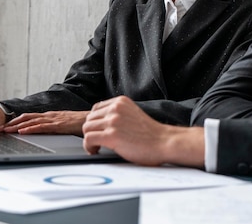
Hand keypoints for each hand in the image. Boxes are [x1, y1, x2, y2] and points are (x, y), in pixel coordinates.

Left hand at [0, 111, 88, 135]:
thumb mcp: (64, 125)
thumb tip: (45, 133)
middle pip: (26, 118)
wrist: (94, 120)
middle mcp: (50, 116)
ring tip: (5, 131)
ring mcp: (54, 119)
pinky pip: (42, 127)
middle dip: (11, 123)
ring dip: (17, 126)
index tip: (4, 127)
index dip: (16, 121)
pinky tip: (22, 132)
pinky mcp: (59, 125)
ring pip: (31, 121)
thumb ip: (54, 128)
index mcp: (50, 116)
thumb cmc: (81, 124)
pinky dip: (30, 129)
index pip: (29, 117)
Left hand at [82, 96, 204, 167]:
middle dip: (92, 131)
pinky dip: (89, 147)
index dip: (95, 122)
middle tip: (98, 142)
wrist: (164, 142)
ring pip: (87, 128)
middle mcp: (116, 109)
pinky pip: (88, 139)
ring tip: (98, 147)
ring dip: (90, 140)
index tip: (99, 131)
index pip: (96, 108)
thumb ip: (118, 114)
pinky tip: (96, 151)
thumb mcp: (133, 114)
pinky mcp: (112, 135)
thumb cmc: (151, 134)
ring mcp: (113, 121)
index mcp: (121, 102)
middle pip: (89, 119)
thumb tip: (100, 122)